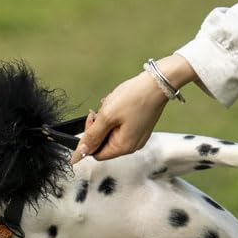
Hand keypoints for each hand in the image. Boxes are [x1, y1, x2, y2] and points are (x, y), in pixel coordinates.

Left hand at [74, 54, 197, 161]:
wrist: (157, 83)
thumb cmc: (135, 97)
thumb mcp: (107, 116)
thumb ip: (92, 136)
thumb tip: (80, 154)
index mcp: (124, 147)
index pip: (97, 154)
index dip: (90, 139)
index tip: (93, 120)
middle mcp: (132, 146)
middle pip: (104, 143)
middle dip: (99, 126)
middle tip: (102, 110)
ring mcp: (137, 137)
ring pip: (112, 133)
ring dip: (107, 119)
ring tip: (113, 104)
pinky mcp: (140, 128)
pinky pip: (121, 126)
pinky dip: (116, 116)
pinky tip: (120, 104)